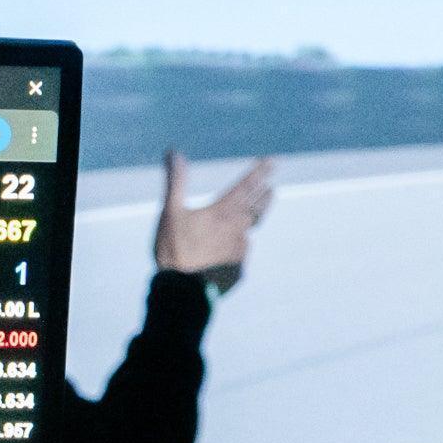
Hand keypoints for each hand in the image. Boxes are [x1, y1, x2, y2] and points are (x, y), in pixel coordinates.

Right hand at [154, 150, 278, 286]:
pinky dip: (238, 244)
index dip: (259, 172)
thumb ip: (175, 181)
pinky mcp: (238, 267)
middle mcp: (237, 228)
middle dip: (264, 195)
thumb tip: (174, 152)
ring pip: (250, 229)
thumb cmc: (175, 250)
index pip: (247, 186)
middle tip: (271, 188)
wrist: (183, 290)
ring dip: (255, 217)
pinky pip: (241, 251)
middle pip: (257, 206)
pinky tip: (233, 247)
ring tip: (257, 212)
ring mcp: (240, 249)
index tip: (272, 162)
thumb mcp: (170, 212)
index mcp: (223, 211)